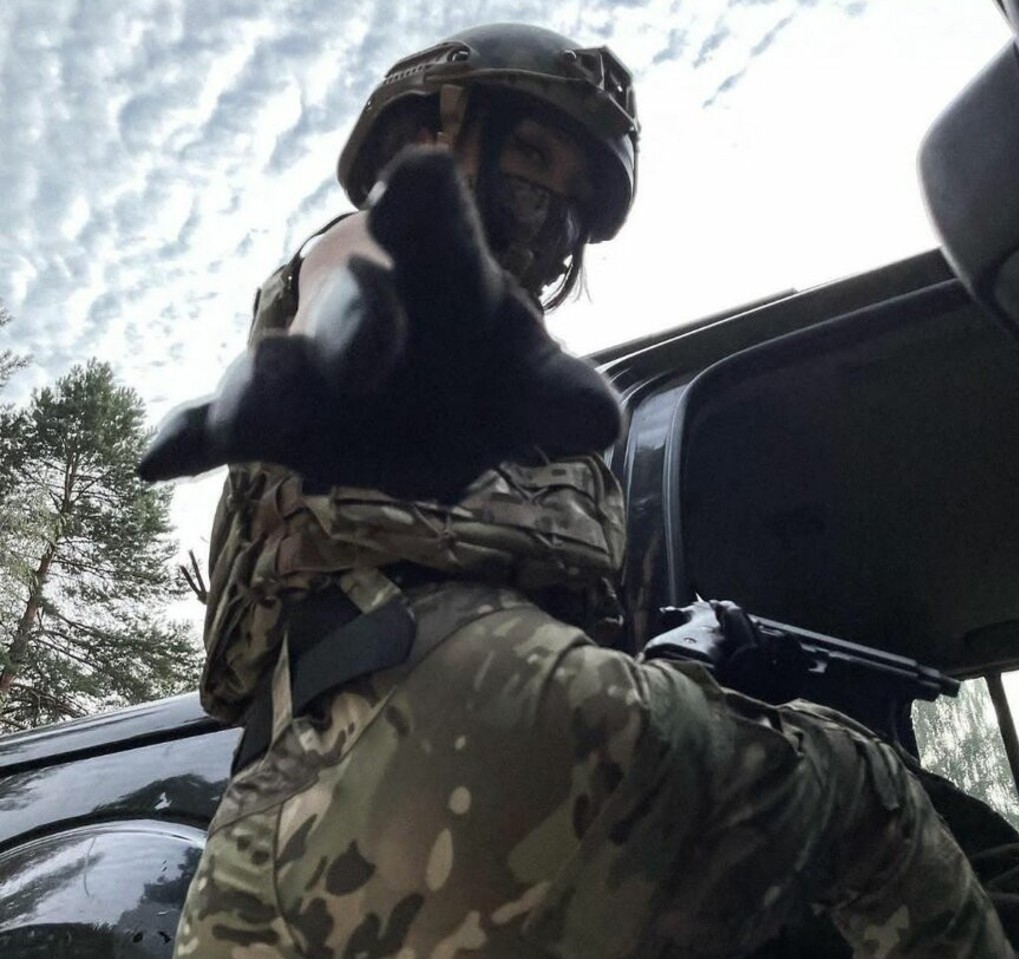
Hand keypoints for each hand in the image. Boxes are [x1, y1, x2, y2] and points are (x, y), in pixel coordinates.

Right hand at [138, 147, 621, 499]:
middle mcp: (370, 312)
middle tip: (371, 344)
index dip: (426, 208)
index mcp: (443, 278)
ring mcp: (312, 369)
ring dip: (267, 387)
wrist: (419, 385)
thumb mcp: (528, 381)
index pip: (439, 231)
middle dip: (362, 324)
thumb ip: (558, 396)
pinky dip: (188, 437)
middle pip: (360, 311)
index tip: (417, 177)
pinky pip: (219, 424)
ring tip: (255, 408)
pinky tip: (155, 456)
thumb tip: (599, 423)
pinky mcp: (269, 423)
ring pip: (279, 372)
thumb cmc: (481, 369)